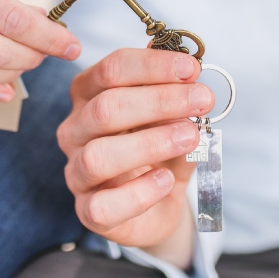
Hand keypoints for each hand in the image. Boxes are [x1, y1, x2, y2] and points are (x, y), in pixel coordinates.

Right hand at [57, 49, 212, 262]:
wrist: (160, 204)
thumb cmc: (160, 151)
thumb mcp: (171, 116)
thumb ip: (175, 93)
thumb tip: (188, 67)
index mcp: (89, 95)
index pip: (111, 70)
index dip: (152, 66)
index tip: (192, 69)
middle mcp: (75, 130)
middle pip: (106, 107)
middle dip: (160, 100)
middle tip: (202, 100)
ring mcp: (77, 172)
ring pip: (99, 155)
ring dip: (150, 143)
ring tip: (190, 137)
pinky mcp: (88, 211)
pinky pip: (104, 205)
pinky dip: (140, 192)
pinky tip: (167, 180)